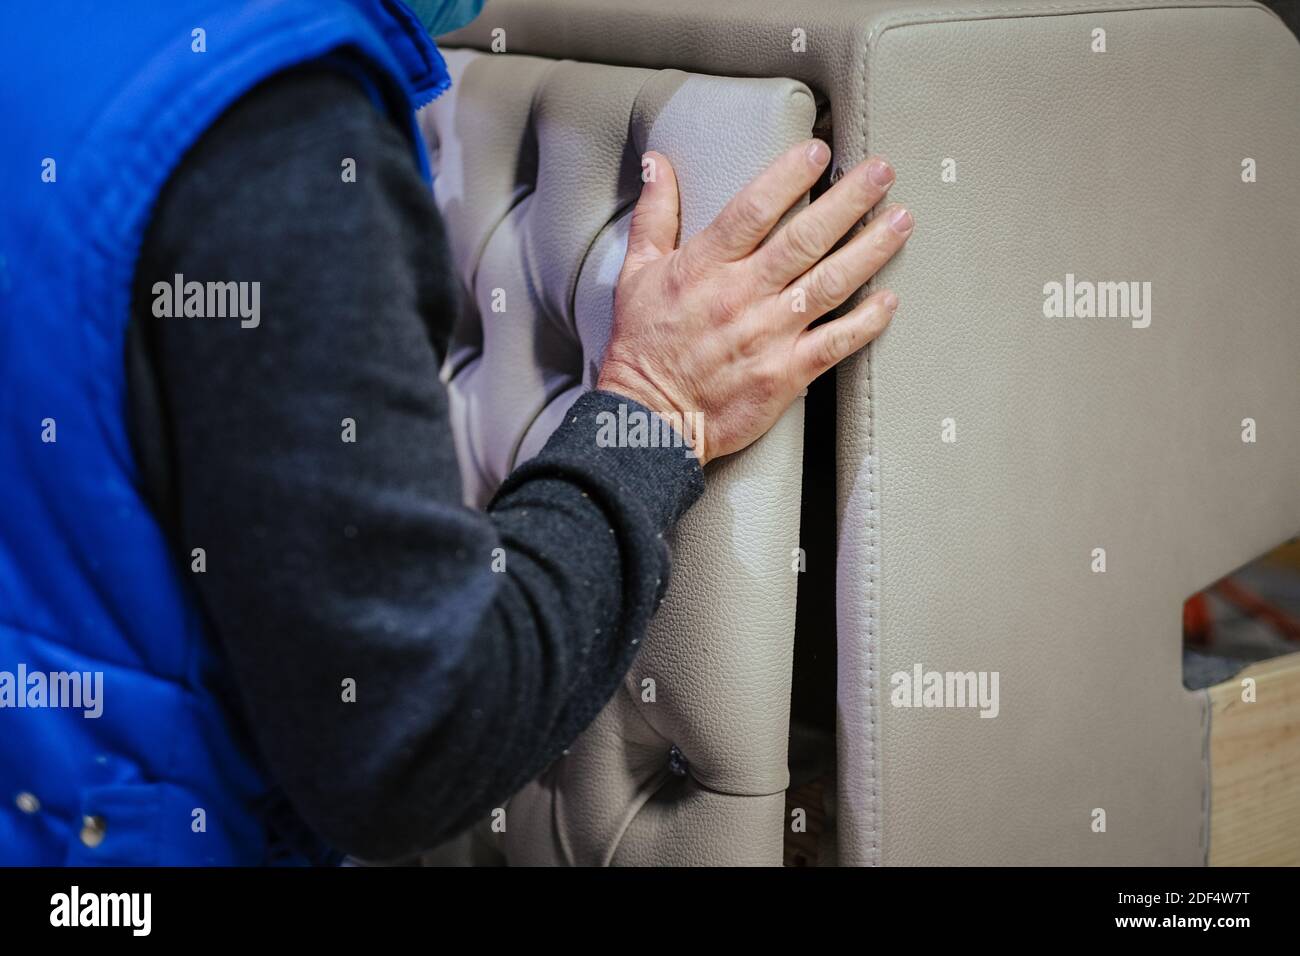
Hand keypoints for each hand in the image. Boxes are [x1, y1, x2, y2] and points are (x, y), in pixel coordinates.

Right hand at [598, 139, 910, 464]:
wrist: (648, 420)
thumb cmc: (642, 348)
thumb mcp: (636, 273)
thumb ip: (655, 215)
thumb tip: (658, 165)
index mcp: (705, 266)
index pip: (754, 209)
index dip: (790, 176)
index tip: (819, 151)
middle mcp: (741, 295)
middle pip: (805, 238)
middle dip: (850, 201)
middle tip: (882, 173)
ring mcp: (767, 335)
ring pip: (829, 283)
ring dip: (870, 249)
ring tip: (900, 221)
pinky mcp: (784, 374)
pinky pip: (835, 342)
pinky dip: (866, 321)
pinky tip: (889, 300)